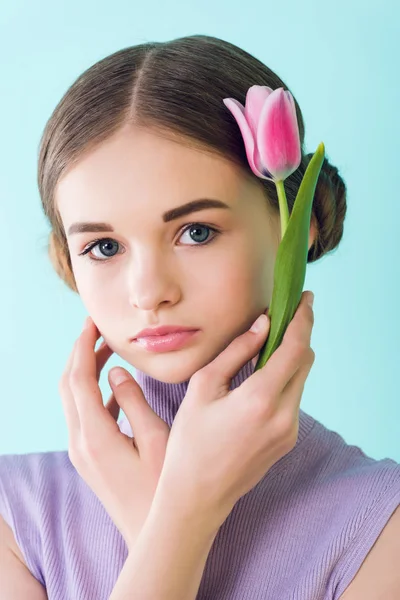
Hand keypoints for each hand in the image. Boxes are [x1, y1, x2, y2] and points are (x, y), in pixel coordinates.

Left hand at [59, 317, 169, 549]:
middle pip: (68, 386)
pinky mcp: (89, 460)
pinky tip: (115, 386)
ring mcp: (82, 453)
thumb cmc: (164, 489)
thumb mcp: (157, 440)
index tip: (93, 322)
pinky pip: (83, 416)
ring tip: (108, 350)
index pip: (78, 378)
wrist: (157, 535)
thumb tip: (118, 372)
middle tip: (97, 329)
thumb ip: (134, 402)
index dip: (84, 346)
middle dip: (79, 353)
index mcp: (94, 436)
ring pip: (72, 400)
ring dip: (85, 371)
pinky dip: (92, 393)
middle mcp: (80, 443)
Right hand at [154, 291, 314, 528]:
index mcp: (260, 399)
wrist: (197, 495)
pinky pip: (293, 400)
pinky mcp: (288, 440)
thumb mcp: (203, 387)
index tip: (305, 298)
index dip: (303, 319)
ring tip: (269, 344)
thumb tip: (262, 325)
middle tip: (284, 315)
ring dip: (291, 358)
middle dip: (298, 335)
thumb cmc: (190, 440)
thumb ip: (236, 352)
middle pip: (304, 362)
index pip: (294, 348)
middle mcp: (283, 415)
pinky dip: (284, 380)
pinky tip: (263, 376)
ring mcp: (289, 431)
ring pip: (300, 380)